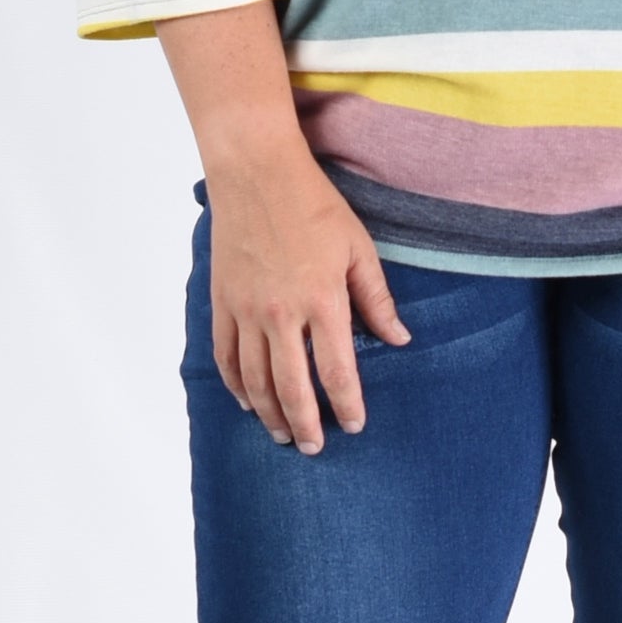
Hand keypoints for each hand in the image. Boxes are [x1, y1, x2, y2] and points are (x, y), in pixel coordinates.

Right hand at [205, 142, 409, 451]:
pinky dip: (236, 385)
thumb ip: (376, 299)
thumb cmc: (312, 205)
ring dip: (270, 414)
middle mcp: (281, 314)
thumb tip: (399, 339)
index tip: (355, 425)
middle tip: (315, 448)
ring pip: (255, 380)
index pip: (336, 372)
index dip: (347, 405)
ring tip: (282, 435)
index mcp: (322, 302)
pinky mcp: (222, 302)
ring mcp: (246, 310)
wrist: (256, 174)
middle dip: (305, 426)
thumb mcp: (358, 248)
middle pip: (292, 389)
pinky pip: (225, 356)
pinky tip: (248, 402)